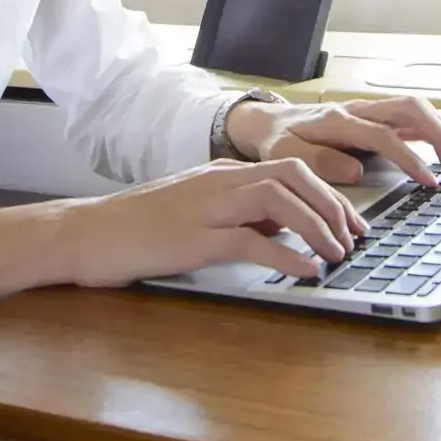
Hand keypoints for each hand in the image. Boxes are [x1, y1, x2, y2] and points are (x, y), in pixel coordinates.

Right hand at [0, 157, 368, 316]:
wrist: (85, 234)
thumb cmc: (136, 228)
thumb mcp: (194, 213)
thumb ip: (237, 217)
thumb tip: (282, 232)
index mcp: (221, 173)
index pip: (289, 167)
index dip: (328, 193)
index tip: (351, 222)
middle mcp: (219, 181)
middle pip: (293, 175)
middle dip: (333, 205)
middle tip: (356, 238)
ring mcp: (205, 207)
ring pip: (279, 200)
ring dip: (318, 227)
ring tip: (338, 255)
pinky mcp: (192, 238)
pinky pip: (251, 241)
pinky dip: (287, 255)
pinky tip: (307, 272)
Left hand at [226, 93, 440, 186]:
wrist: (269, 123)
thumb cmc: (278, 142)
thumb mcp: (285, 155)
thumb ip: (318, 161)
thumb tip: (356, 169)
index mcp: (338, 120)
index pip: (384, 134)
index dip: (409, 156)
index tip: (429, 180)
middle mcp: (359, 110)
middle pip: (410, 108)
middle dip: (440, 136)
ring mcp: (370, 111)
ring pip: (417, 109)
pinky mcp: (376, 119)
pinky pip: (412, 118)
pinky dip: (436, 133)